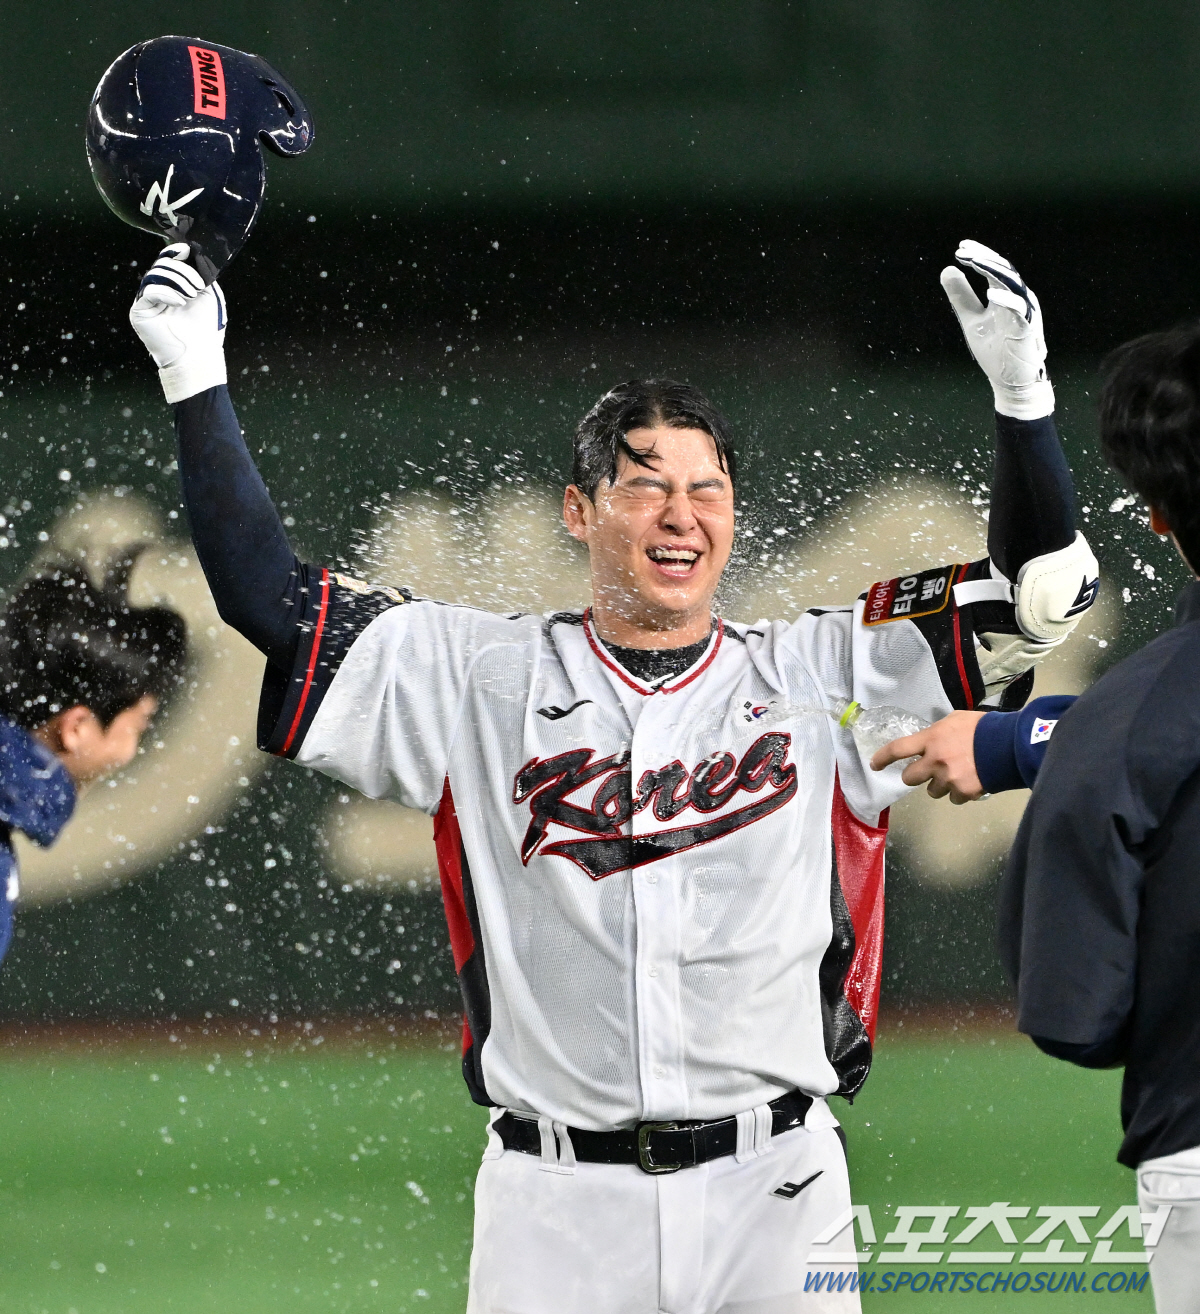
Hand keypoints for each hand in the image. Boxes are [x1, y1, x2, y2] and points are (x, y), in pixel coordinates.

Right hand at [129, 243, 226, 403]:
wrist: (199, 357)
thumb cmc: (207, 329)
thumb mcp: (209, 294)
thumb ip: (201, 273)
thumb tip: (190, 252)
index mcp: (173, 286)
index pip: (167, 260)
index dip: (175, 252)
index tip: (188, 251)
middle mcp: (158, 292)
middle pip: (162, 265)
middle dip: (182, 270)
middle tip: (198, 286)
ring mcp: (147, 301)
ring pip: (155, 274)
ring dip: (177, 280)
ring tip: (192, 295)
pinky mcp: (139, 311)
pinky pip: (149, 290)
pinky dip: (167, 292)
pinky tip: (180, 303)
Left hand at [870, 710, 986, 803]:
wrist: (1010, 744)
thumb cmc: (983, 727)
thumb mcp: (956, 720)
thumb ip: (939, 732)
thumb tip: (932, 740)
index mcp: (931, 739)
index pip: (897, 749)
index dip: (883, 758)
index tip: (875, 765)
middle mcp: (934, 761)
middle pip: (909, 778)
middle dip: (916, 776)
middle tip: (928, 771)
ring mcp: (948, 779)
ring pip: (932, 791)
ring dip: (940, 785)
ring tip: (957, 775)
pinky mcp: (964, 792)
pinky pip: (954, 798)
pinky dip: (961, 793)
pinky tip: (971, 782)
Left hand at [940, 240, 1053, 419]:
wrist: (1011, 381)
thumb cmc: (995, 350)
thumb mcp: (971, 319)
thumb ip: (961, 296)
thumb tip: (947, 269)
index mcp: (1005, 295)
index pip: (994, 267)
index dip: (980, 255)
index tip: (961, 247)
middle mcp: (1018, 298)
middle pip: (1003, 270)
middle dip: (984, 257)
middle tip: (963, 250)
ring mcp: (1024, 312)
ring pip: (1013, 283)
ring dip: (993, 271)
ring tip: (974, 261)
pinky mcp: (1027, 328)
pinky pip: (1020, 310)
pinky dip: (1007, 300)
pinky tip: (990, 294)